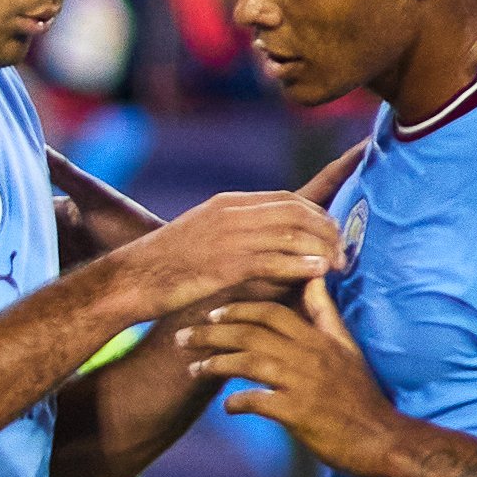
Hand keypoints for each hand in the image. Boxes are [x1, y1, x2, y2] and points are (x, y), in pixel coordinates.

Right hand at [119, 189, 341, 315]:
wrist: (130, 279)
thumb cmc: (165, 266)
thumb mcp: (202, 236)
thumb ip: (235, 232)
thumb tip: (266, 240)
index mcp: (229, 204)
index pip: (288, 197)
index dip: (321, 207)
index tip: (342, 219)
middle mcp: (232, 213)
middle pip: (297, 211)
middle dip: (328, 228)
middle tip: (345, 249)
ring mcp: (228, 237)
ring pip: (290, 233)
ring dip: (321, 248)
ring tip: (339, 264)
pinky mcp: (224, 264)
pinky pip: (273, 260)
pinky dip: (300, 265)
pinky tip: (317, 273)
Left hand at [186, 278, 411, 475]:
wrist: (381, 439)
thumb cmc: (360, 395)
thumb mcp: (346, 347)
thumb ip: (325, 314)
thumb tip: (314, 278)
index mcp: (319, 338)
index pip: (272, 312)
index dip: (238, 309)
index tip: (212, 312)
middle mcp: (310, 356)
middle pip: (252, 333)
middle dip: (213, 332)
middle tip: (184, 337)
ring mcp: (304, 384)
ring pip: (250, 362)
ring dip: (216, 364)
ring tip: (193, 370)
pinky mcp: (299, 414)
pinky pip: (258, 401)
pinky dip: (237, 402)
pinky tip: (227, 407)